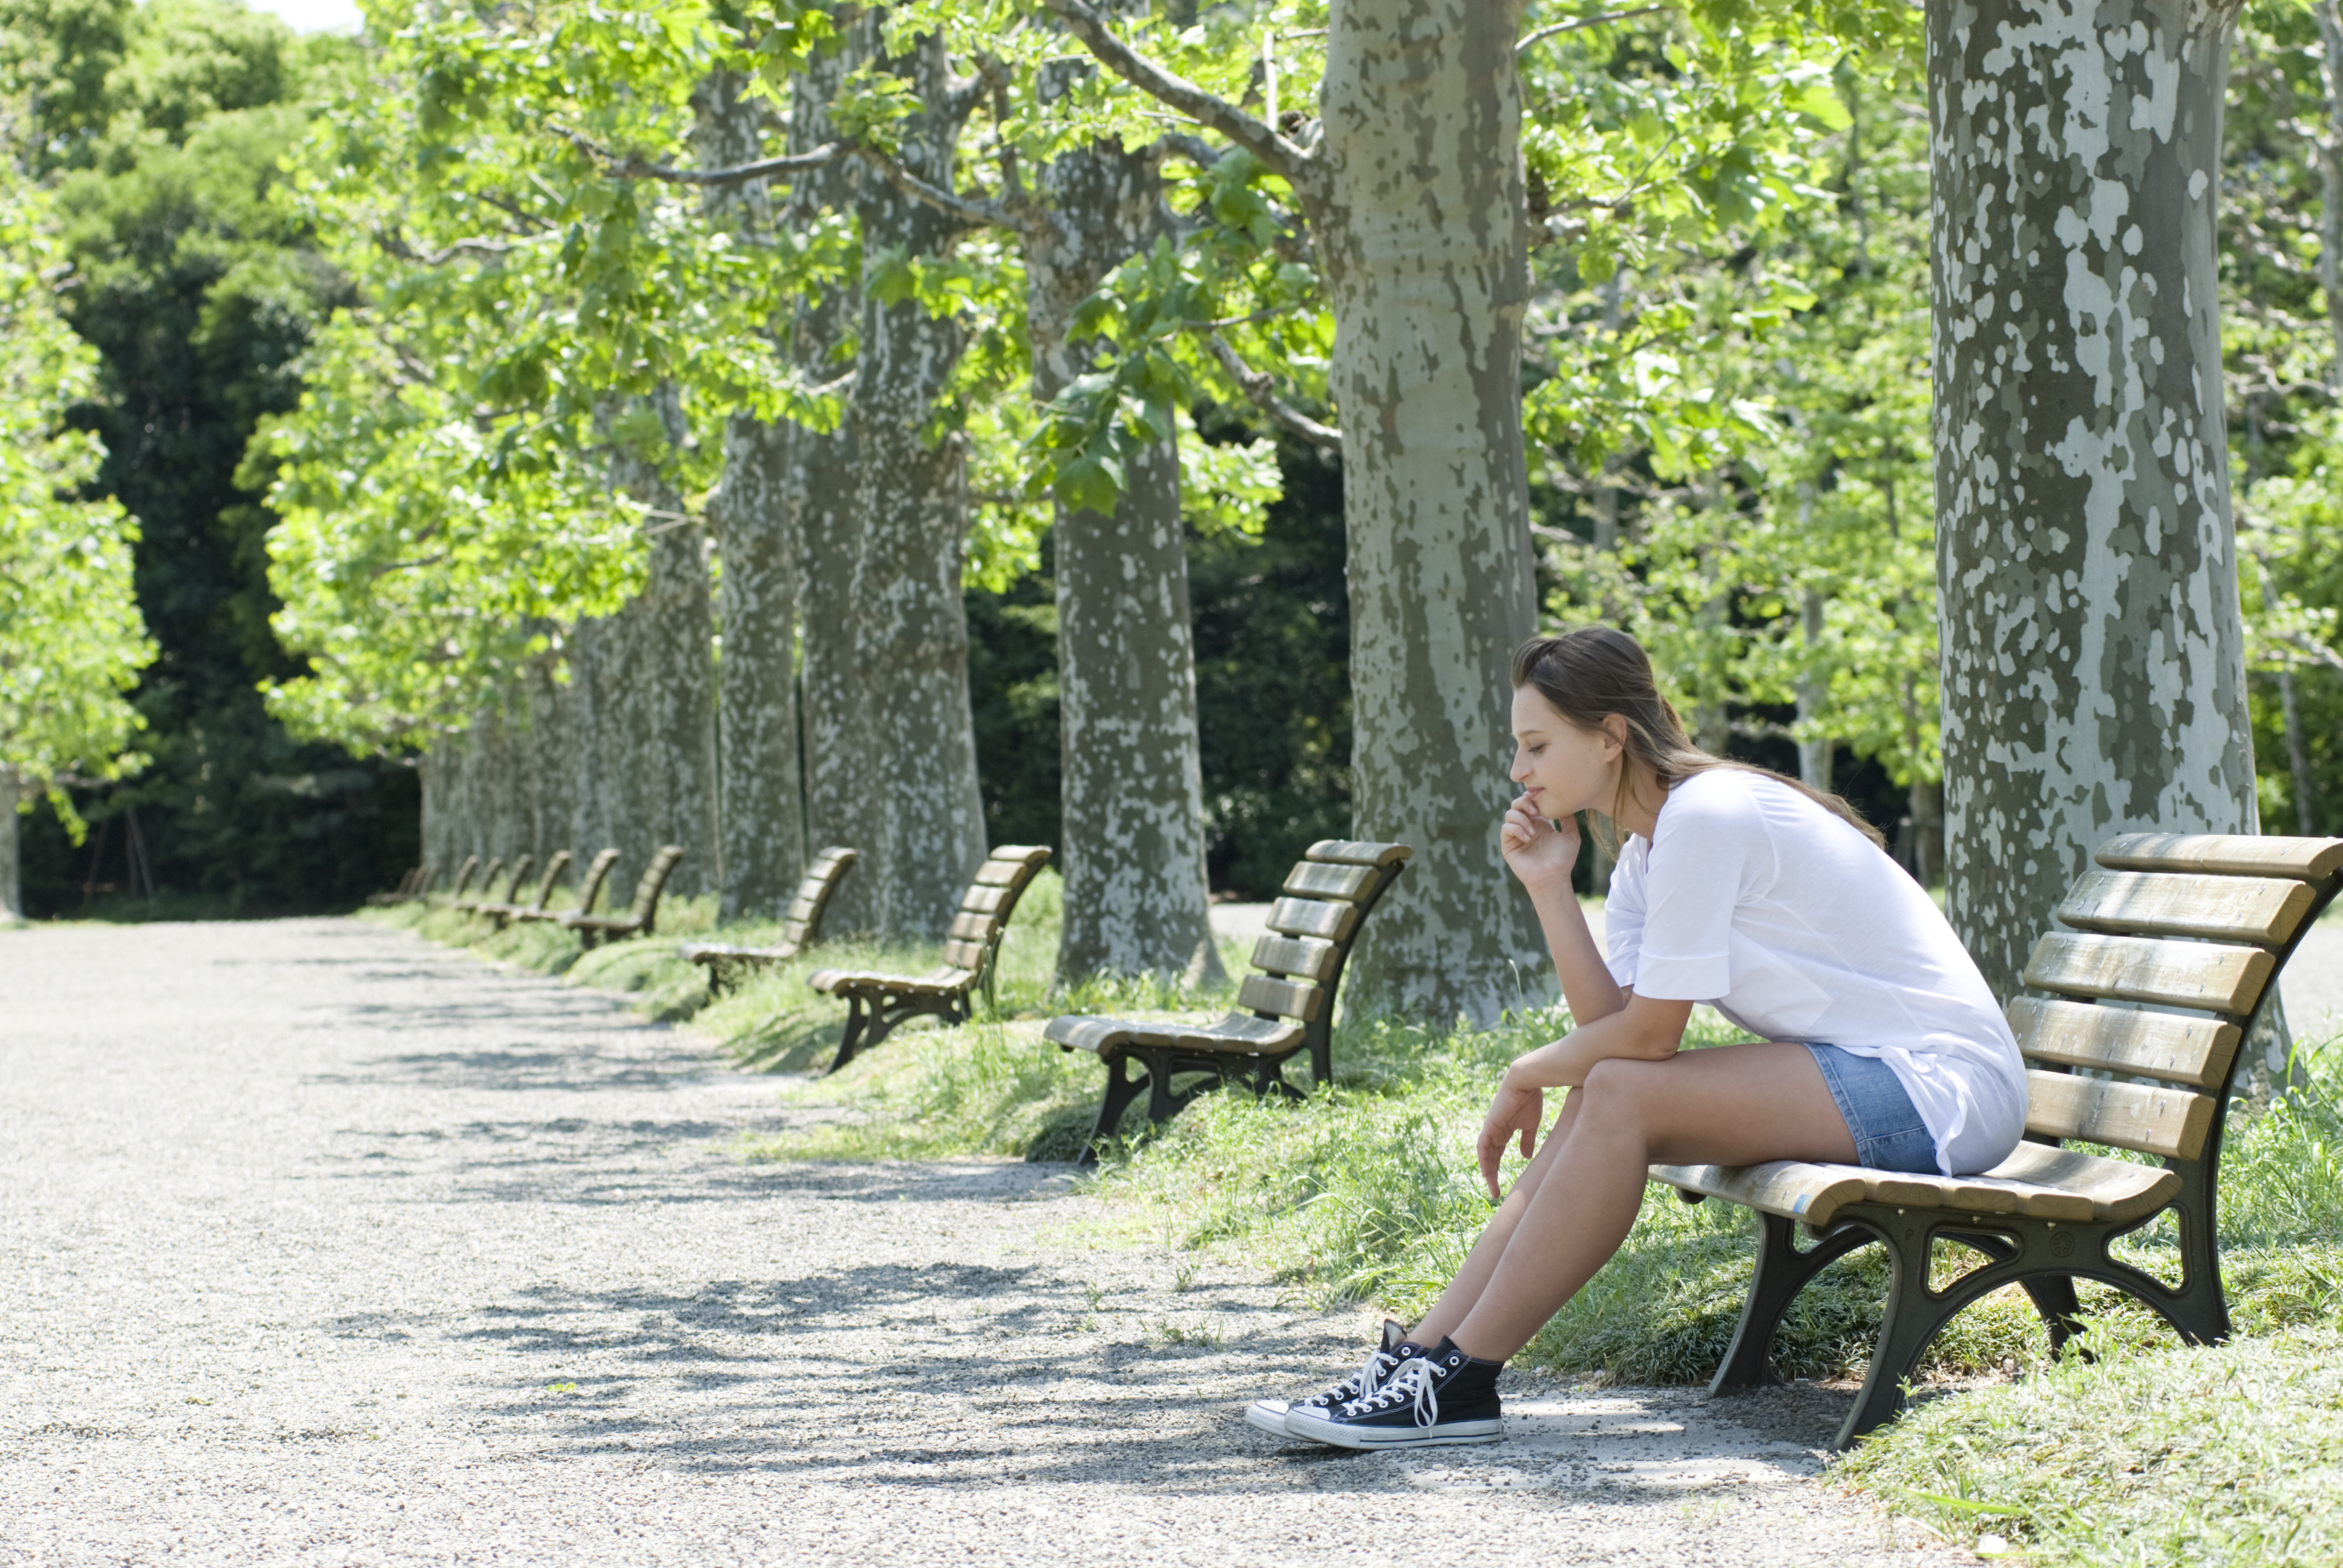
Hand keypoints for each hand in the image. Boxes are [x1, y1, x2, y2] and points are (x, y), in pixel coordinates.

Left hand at [1475, 1066, 1544, 1201]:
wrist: (1526, 1082)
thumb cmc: (1530, 1099)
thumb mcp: (1530, 1125)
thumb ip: (1527, 1140)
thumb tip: (1525, 1157)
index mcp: (1504, 1130)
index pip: (1497, 1153)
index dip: (1497, 1168)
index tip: (1502, 1184)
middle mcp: (1494, 1131)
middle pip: (1489, 1157)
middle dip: (1492, 1175)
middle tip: (1495, 1193)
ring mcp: (1491, 1128)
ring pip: (1485, 1155)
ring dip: (1488, 1172)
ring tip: (1492, 1188)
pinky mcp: (1490, 1125)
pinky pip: (1483, 1146)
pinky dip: (1484, 1159)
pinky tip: (1487, 1172)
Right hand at [1500, 793, 1580, 891]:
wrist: (1553, 877)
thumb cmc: (1563, 860)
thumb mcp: (1571, 836)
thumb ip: (1569, 819)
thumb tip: (1567, 804)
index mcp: (1540, 823)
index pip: (1530, 802)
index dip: (1533, 797)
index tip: (1542, 802)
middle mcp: (1526, 827)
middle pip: (1516, 804)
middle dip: (1524, 803)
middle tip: (1536, 811)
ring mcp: (1516, 836)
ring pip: (1509, 814)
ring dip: (1522, 819)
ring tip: (1533, 832)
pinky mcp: (1508, 845)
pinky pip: (1506, 829)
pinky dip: (1516, 829)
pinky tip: (1528, 838)